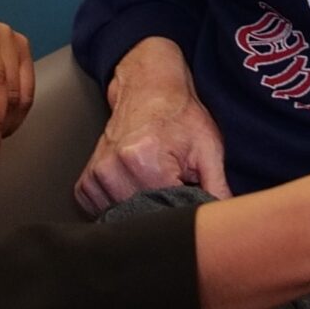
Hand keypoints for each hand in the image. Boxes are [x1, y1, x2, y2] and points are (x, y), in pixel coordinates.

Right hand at [75, 37, 229, 212]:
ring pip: (122, 217)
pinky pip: (101, 210)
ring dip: (139, 208)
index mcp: (145, 160)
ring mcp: (97, 174)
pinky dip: (118, 205)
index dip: (181, 209)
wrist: (149, 88)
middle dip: (160, 208)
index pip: (166, 212)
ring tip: (151, 181)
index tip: (186, 192)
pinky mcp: (87, 180)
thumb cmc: (179, 115)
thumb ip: (217, 188)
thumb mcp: (208, 148)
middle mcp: (114, 167)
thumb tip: (223, 220)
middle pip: (142, 217)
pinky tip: (132, 186)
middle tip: (171, 183)